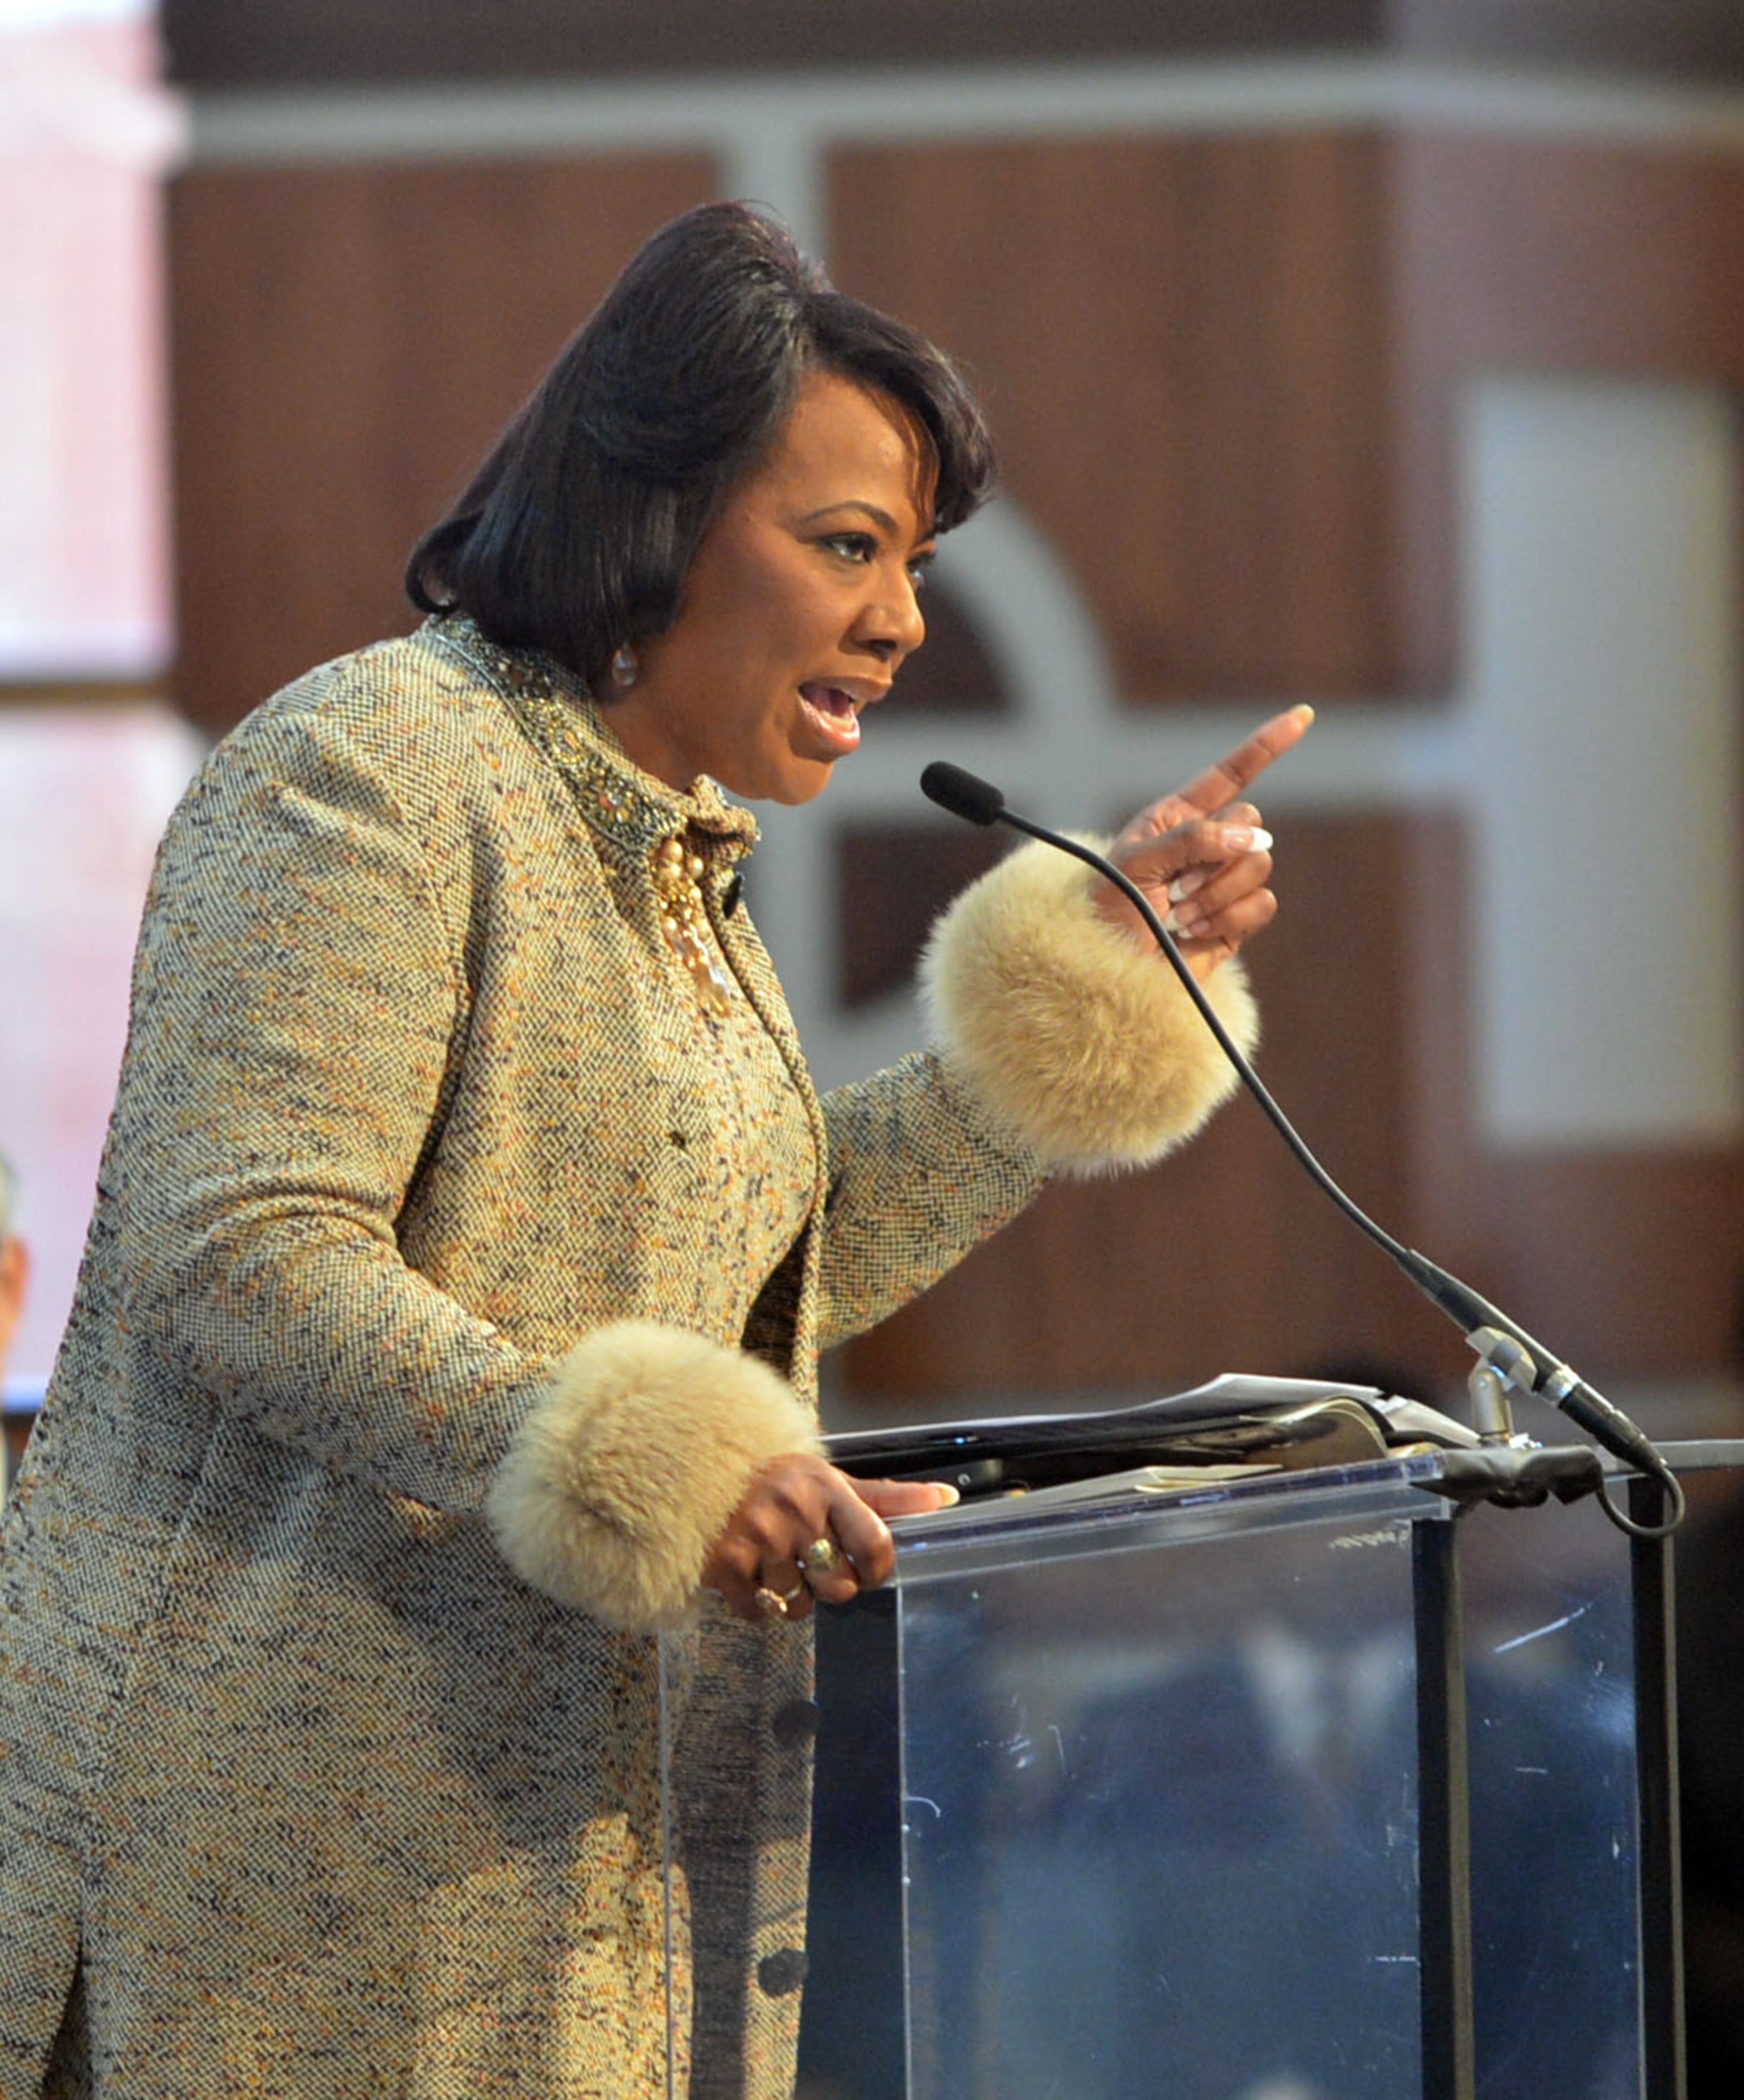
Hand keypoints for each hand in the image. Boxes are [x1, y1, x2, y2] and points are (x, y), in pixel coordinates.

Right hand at [700, 1455, 955, 1623]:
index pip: (876, 1547)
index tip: (866, 1572)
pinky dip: (755, 1604)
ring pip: (797, 1606)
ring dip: (789, 1597)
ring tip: (774, 1565)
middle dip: (829, 1585)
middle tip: (809, 1562)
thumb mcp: (830, 1479)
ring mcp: (758, 1539)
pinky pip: (757, 1612)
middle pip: (839, 1587)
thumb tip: (947, 1497)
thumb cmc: (774, 1479)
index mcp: (826, 1488)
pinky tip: (748, 1575)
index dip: (876, 1571)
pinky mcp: (725, 1564)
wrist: (699, 1469)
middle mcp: (795, 1512)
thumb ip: (886, 1497)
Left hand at [1099, 705, 1312, 976]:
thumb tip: (1252, 836)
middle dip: (1217, 858)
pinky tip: (1195, 933)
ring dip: (1216, 895)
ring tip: (1178, 915)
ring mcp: (1226, 881)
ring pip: (1259, 866)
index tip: (1303, 715)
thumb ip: (1192, 840)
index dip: (1266, 745)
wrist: (1110, 969)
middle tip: (1175, 888)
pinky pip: (1262, 905)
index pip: (1230, 774)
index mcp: (1179, 817)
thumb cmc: (1108, 910)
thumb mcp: (1135, 864)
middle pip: (1253, 824)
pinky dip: (1229, 920)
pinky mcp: (1238, 918)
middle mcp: (1209, 843)